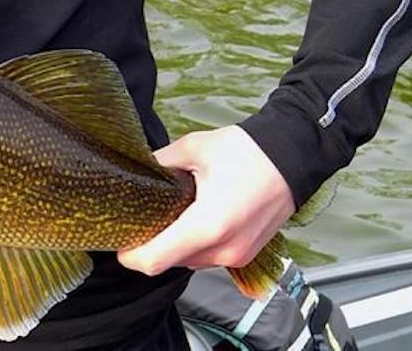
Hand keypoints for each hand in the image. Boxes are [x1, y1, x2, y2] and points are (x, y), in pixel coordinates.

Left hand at [117, 125, 293, 276]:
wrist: (293, 156)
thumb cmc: (248, 151)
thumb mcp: (193, 148)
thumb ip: (160, 164)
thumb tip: (137, 171)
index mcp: (208, 225)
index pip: (155, 260)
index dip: (130, 255)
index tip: (119, 240)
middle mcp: (224, 249)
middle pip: (169, 262)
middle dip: (150, 245)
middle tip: (140, 218)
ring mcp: (237, 256)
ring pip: (188, 261)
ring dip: (173, 245)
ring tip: (168, 213)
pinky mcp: (245, 254)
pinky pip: (207, 257)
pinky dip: (193, 244)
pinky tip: (190, 218)